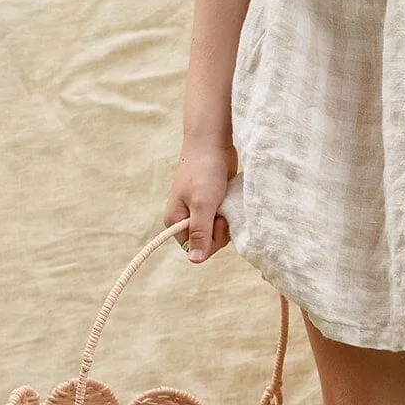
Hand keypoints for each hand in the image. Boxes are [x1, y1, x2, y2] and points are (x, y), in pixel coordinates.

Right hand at [163, 142, 236, 262]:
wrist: (212, 144)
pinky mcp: (212, 205)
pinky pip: (223, 220)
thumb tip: (194, 260)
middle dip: (220, 231)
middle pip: (207, 243)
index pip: (195, 249)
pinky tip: (229, 202)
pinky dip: (229, 214)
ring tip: (225, 203)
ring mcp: (199, 212)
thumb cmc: (204, 172)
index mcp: (175, 221)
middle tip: (222, 211)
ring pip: (217, 232)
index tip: (218, 222)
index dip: (210, 241)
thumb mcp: (203, 204)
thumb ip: (200, 232)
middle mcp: (185, 218)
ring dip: (226, 222)